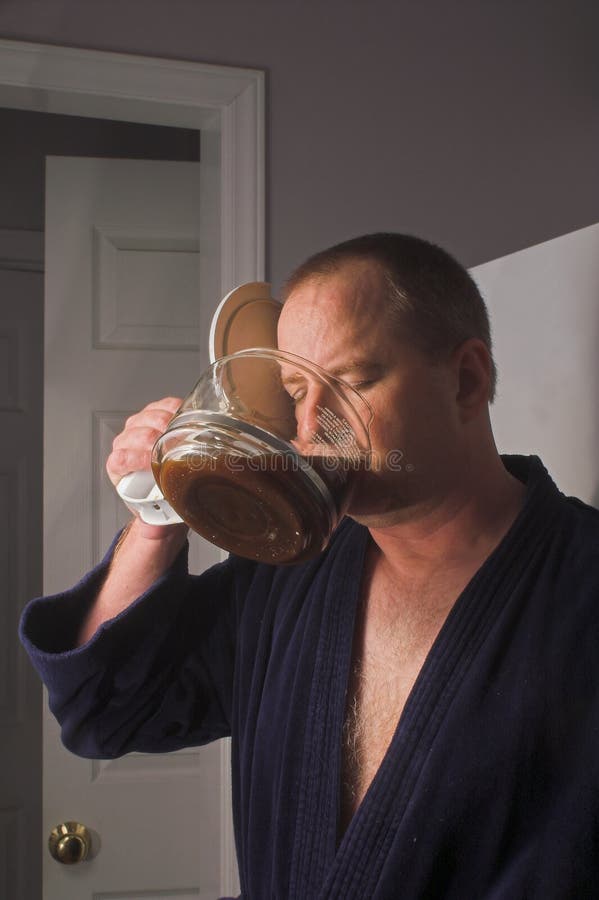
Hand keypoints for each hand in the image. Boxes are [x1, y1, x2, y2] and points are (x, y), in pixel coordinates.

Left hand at [107, 398, 186, 540]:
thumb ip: (155, 525)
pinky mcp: (156, 413)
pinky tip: (186, 418)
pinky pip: (164, 405)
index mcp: (119, 467)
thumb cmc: (159, 499)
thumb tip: (157, 531)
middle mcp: (126, 444)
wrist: (168, 487)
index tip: (154, 464)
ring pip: (149, 417)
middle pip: (137, 435)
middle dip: (157, 440)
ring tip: (184, 433)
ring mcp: (140, 426)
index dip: (136, 459)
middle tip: (176, 448)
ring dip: (168, 423)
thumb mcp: (157, 517)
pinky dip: (176, 409)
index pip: (120, 458)